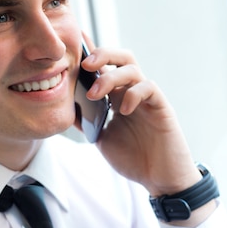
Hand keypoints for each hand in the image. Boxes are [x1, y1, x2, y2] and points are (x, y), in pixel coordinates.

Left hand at [79, 39, 201, 197]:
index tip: (73, 49)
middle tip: (85, 65)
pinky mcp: (161, 107)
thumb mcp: (101, 138)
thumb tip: (65, 107)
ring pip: (132, 69)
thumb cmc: (133, 158)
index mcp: (118, 97)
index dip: (91, 54)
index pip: (106, 68)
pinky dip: (133, 94)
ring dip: (111, 77)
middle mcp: (132, 93)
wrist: (159, 178)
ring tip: (95, 94)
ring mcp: (147, 99)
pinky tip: (123, 110)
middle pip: (122, 58)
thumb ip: (86, 121)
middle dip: (103, 54)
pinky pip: (149, 88)